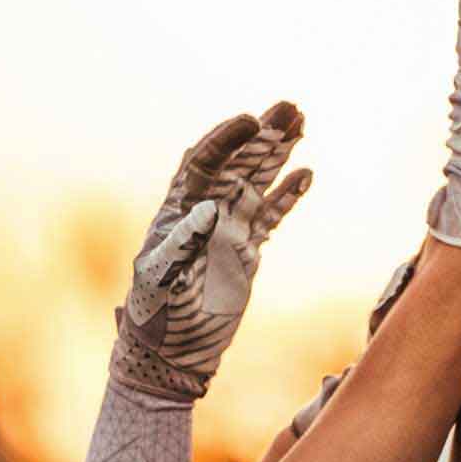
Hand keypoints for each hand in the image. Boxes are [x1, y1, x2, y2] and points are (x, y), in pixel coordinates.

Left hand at [111, 103, 312, 401]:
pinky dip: (287, 195)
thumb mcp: (159, 280)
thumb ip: (181, 242)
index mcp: (179, 211)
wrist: (170, 354)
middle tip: (291, 106)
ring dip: (279, 152)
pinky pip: (271, 215)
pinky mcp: (247, 251)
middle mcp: (205, 212)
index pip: (204, 162)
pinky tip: (305, 174)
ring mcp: (228, 230)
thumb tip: (209, 208)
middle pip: (238, 162)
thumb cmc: (154, 317)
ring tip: (302, 122)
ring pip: (258, 181)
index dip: (227, 139)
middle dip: (263, 133)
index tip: (251, 120)